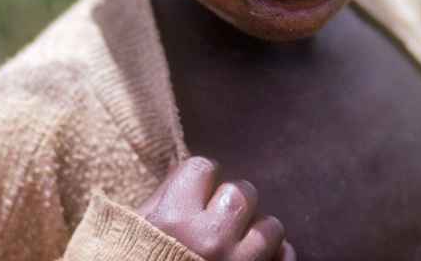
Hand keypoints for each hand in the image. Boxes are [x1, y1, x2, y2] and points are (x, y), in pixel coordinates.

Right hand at [137, 156, 295, 260]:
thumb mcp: (136, 234)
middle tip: (221, 217)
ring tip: (239, 243)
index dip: (201, 180)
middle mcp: (208, 239)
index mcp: (173, 220)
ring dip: (256, 231)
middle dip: (233, 201)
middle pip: (242, 192)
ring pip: (270, 226)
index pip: (203, 168)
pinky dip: (276, 257)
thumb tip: (193, 176)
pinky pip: (284, 257)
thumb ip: (164, 201)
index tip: (197, 192)